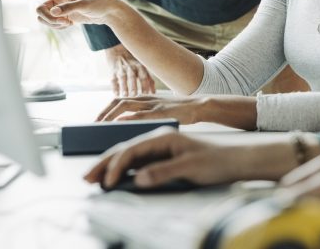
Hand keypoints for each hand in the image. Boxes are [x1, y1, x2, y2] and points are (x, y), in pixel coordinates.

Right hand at [10, 0, 126, 28]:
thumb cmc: (98, 2)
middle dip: (47, 18)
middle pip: (39, 10)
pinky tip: (70, 24)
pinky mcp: (62, 18)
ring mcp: (58, 9)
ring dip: (53, 24)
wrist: (107, 11)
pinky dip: (58, 27)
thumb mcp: (85, 5)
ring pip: (43, 19)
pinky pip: (51, 25)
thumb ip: (69, 8)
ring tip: (68, 22)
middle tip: (64, 22)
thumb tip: (53, 12)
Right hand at [84, 127, 262, 189]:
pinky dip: (121, 160)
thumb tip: (137, 179)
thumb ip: (163, 172)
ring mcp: (159, 140)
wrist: (233, 155)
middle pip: (124, 145)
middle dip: (104, 161)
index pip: (130, 150)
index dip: (115, 167)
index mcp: (163, 136)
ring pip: (127, 146)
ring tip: (95, 173)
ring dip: (109, 158)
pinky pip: (135, 152)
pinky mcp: (162, 149)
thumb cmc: (214, 160)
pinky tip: (116, 171)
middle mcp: (158, 135)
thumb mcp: (191, 168)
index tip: (106, 183)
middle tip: (87, 177)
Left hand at [96, 94, 206, 123]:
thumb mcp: (159, 112)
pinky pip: (142, 113)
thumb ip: (144, 116)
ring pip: (125, 105)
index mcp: (144, 99)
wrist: (199, 106)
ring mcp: (152, 103)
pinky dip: (129, 118)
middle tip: (93, 125)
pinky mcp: (161, 111)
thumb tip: (127, 126)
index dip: (106, 110)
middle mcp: (145, 99)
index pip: (119, 101)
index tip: (96, 121)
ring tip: (100, 125)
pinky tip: (121, 123)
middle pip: (118, 101)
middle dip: (104, 112)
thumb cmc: (180, 112)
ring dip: (111, 115)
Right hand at [105, 44, 155, 95]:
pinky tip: (116, 94)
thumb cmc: (134, 62)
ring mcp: (121, 69)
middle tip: (134, 94)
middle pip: (132, 76)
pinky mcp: (113, 71)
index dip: (144, 84)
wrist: (119, 50)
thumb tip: (153, 93)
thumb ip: (149, 79)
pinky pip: (113, 79)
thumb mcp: (143, 67)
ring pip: (122, 77)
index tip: (146, 93)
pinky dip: (114, 87)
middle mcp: (130, 67)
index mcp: (139, 66)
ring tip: (125, 95)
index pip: (143, 75)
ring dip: (123, 86)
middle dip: (133, 85)